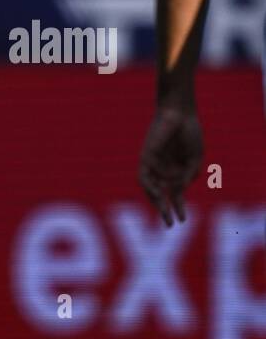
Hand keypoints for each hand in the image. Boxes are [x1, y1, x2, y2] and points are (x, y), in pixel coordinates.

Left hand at [139, 105, 202, 225]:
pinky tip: (157, 193)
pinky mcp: (145, 158)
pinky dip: (149, 186)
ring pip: (150, 188)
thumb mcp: (194, 159)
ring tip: (165, 213)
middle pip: (160, 195)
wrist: (181, 114)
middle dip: (164, 210)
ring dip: (156, 201)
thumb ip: (187, 176)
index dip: (178, 208)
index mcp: (175, 172)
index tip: (182, 221)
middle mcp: (162, 171)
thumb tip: (178, 192)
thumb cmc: (189, 133)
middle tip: (169, 225)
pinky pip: (144, 176)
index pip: (174, 194)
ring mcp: (153, 165)